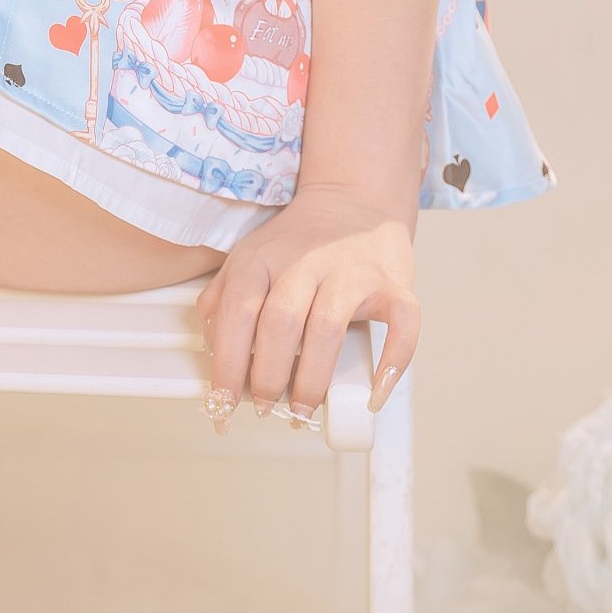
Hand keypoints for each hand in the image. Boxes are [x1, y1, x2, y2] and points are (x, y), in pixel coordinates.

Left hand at [193, 182, 419, 415]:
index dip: (228, 366)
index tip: (222, 404)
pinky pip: (400, 323)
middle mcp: (304, 262)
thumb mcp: (250, 258)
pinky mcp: (392, 283)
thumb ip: (223, 297)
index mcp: (261, 259)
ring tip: (303, 411)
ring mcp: (351, 272)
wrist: (354, 201)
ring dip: (312, 379)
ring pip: (328, 328)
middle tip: (266, 408)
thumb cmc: (300, 243)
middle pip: (279, 323)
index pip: (237, 316)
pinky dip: (391, 362)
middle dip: (268, 377)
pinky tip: (373, 393)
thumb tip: (211, 349)